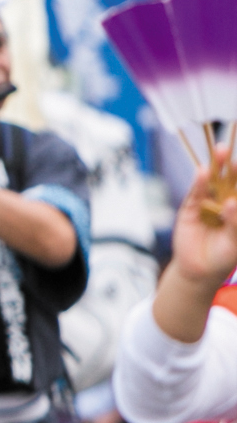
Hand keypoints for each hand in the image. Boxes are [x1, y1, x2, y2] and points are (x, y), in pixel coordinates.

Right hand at [156, 144, 236, 342]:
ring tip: (221, 151)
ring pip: (213, 182)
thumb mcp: (236, 241)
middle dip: (232, 166)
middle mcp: (225, 201)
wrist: (199, 272)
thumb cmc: (225, 256)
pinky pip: (195, 194)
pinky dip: (198, 184)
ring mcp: (208, 204)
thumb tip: (230, 202)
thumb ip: (235, 222)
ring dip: (216, 167)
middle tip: (231, 151)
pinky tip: (202, 173)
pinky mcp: (190, 209)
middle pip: (230, 179)